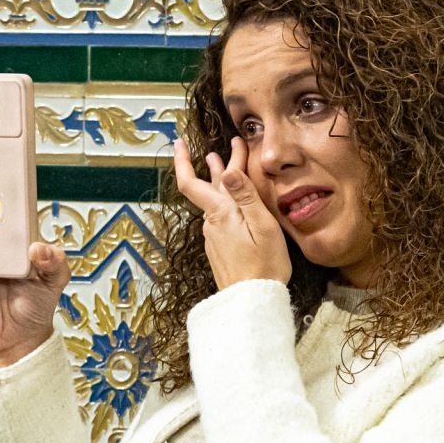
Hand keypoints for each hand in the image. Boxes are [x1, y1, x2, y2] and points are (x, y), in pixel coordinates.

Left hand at [172, 137, 291, 288]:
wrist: (251, 301)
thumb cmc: (264, 265)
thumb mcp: (262, 226)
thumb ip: (245, 197)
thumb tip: (225, 171)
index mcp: (220, 213)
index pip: (192, 181)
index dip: (183, 160)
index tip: (180, 142)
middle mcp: (211, 222)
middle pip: (207, 187)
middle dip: (212, 164)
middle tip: (219, 146)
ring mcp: (214, 235)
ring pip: (215, 201)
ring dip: (220, 180)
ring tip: (222, 163)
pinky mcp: (220, 246)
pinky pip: (221, 215)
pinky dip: (227, 199)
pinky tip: (233, 198)